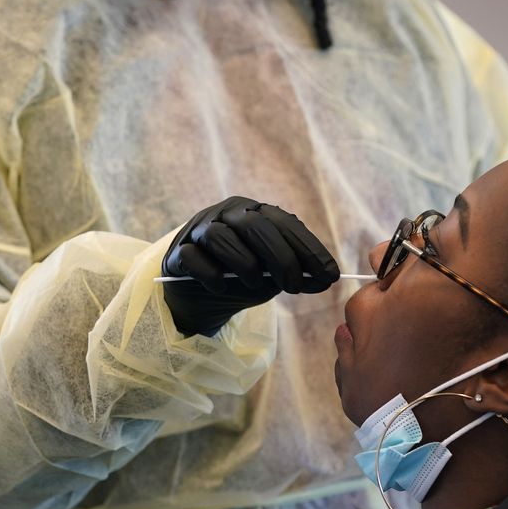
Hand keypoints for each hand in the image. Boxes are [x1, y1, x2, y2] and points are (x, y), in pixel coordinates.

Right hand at [161, 197, 339, 335]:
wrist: (201, 296)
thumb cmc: (240, 279)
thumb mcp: (272, 277)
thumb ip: (295, 273)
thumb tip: (326, 279)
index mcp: (254, 212)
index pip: (284, 223)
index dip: (309, 248)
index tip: (329, 275)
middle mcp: (227, 214)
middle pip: (255, 225)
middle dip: (281, 257)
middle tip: (295, 287)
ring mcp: (199, 230)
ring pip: (221, 237)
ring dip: (245, 264)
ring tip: (255, 287)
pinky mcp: (178, 252)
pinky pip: (193, 257)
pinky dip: (210, 274)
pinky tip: (221, 287)